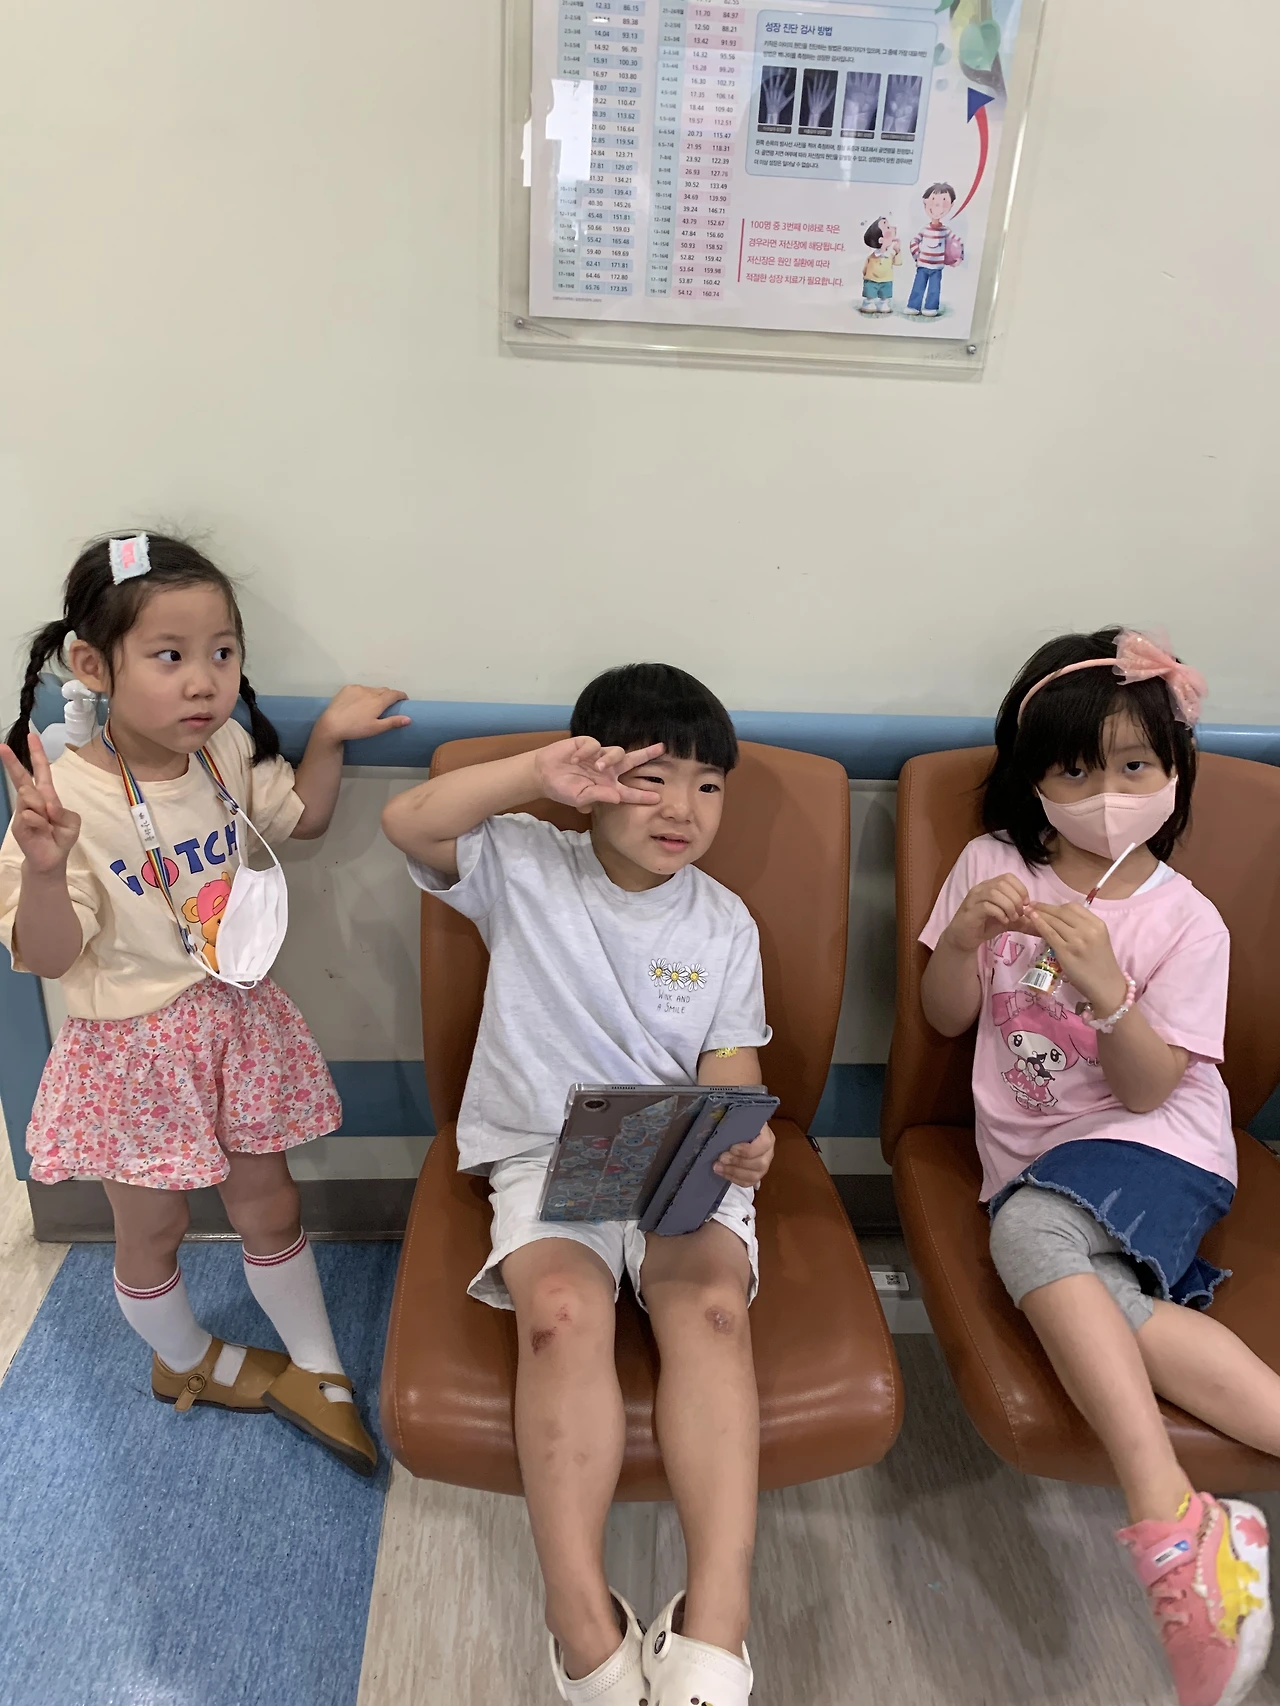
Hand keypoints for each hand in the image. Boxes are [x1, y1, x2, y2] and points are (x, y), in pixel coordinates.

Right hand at [0, 734, 80, 873]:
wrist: (52, 859)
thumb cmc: (62, 837)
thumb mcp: (71, 822)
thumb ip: (63, 811)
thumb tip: (47, 805)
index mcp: (47, 794)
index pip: (41, 770)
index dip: (37, 754)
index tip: (31, 736)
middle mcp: (32, 800)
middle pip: (22, 778)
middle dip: (13, 762)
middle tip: (2, 747)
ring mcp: (23, 811)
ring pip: (29, 797)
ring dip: (43, 809)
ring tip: (49, 823)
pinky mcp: (18, 824)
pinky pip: (30, 815)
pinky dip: (41, 823)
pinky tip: (43, 831)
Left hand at [315, 685, 410, 745]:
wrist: (332, 724)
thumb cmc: (356, 729)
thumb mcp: (376, 728)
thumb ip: (393, 722)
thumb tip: (409, 719)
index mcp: (379, 701)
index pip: (395, 694)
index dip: (401, 695)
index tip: (404, 699)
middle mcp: (370, 691)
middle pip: (384, 690)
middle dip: (389, 695)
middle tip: (389, 704)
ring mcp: (358, 688)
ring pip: (372, 689)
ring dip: (376, 694)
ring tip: (373, 703)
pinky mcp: (347, 688)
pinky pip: (360, 688)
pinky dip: (364, 693)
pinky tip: (360, 701)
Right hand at [533, 737, 663, 810]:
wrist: (543, 774)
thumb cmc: (562, 789)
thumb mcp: (579, 798)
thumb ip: (598, 796)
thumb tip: (617, 797)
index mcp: (608, 786)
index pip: (629, 791)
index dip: (642, 795)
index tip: (657, 798)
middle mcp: (607, 770)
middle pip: (632, 761)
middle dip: (647, 754)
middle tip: (662, 749)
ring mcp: (599, 756)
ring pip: (616, 752)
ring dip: (609, 759)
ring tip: (596, 766)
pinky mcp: (588, 744)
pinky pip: (594, 744)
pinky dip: (586, 752)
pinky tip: (575, 759)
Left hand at [714, 1122, 774, 1187]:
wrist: (740, 1131)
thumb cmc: (739, 1124)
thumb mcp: (739, 1120)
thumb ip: (735, 1123)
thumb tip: (724, 1127)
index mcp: (766, 1135)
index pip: (764, 1145)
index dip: (747, 1150)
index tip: (731, 1148)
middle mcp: (768, 1151)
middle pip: (760, 1163)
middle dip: (737, 1162)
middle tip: (721, 1158)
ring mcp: (764, 1164)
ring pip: (754, 1175)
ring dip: (734, 1172)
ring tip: (718, 1167)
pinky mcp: (757, 1174)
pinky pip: (748, 1182)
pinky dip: (734, 1179)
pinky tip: (723, 1173)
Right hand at [941, 875, 1030, 954]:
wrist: (964, 938)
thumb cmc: (985, 926)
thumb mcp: (1007, 921)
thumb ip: (1022, 919)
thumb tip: (1039, 923)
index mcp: (990, 886)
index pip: (1008, 877)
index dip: (1020, 888)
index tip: (1026, 904)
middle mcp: (981, 888)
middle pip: (1003, 883)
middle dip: (1016, 899)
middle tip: (1019, 914)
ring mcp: (974, 898)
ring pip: (995, 893)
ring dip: (1009, 906)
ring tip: (1012, 918)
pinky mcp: (971, 910)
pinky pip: (987, 906)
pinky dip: (1000, 913)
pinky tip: (1003, 921)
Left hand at [1026, 902, 1127, 1014]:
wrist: (1107, 986)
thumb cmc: (1101, 964)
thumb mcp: (1098, 939)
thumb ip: (1083, 928)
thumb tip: (1059, 919)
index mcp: (1098, 924)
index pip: (1074, 907)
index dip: (1057, 906)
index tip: (1046, 906)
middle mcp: (1088, 929)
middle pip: (1062, 912)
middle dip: (1045, 907)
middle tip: (1031, 905)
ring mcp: (1077, 940)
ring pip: (1054, 921)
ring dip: (1039, 914)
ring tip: (1027, 911)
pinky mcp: (1066, 951)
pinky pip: (1049, 933)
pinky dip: (1039, 924)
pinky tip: (1032, 920)